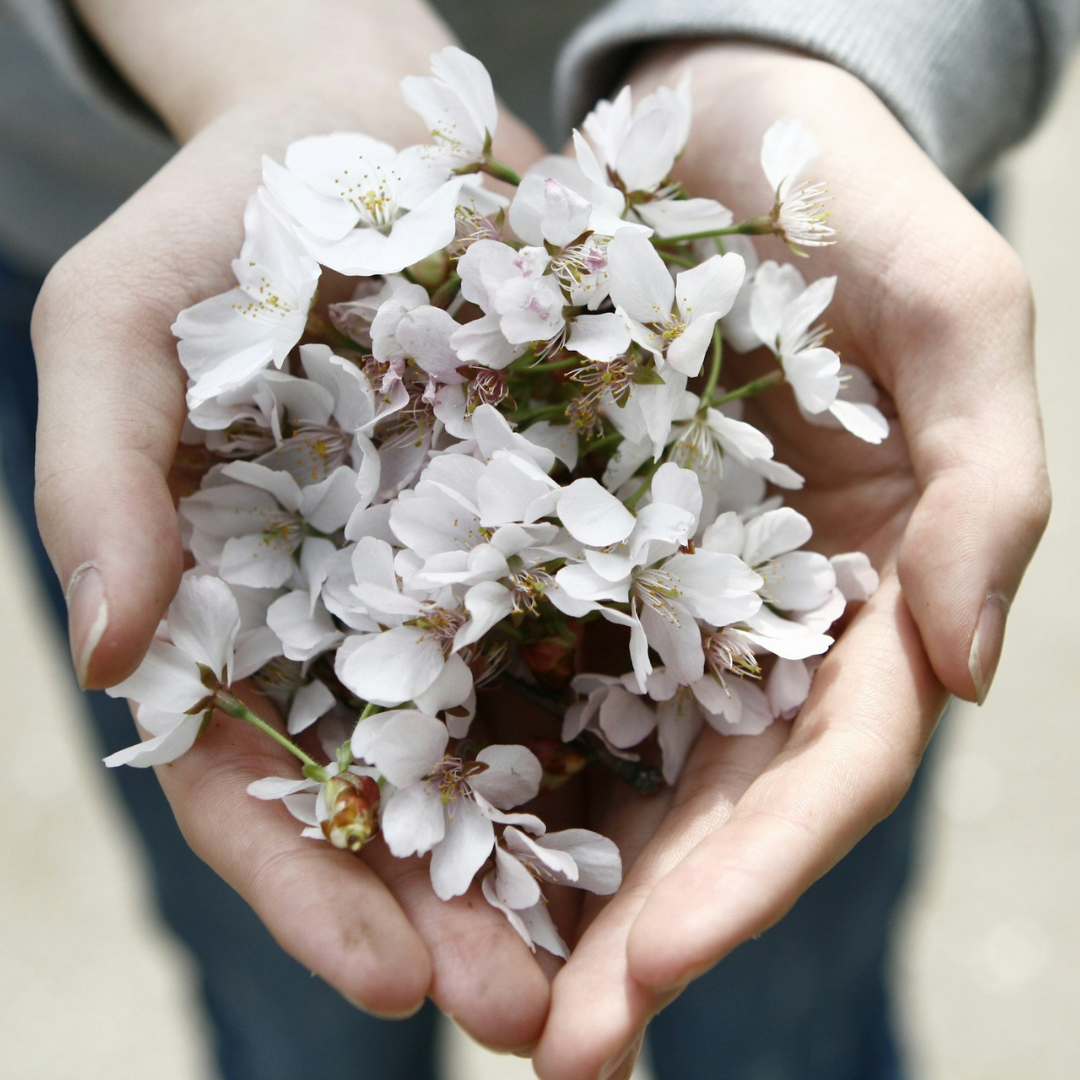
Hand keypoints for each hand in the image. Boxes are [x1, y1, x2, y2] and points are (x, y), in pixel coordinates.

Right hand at [32, 2, 554, 1046]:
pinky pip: (608, 621)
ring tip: (632, 958)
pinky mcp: (566, 512)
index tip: (387, 982)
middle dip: (459, 916)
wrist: (359, 129)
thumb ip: (102, 481)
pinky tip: (706, 785)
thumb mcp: (120, 327)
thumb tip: (113, 648)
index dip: (309, 888)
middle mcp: (361, 617)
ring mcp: (469, 573)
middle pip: (402, 798)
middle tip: (533, 1023)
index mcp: (240, 613)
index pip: (255, 787)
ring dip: (567, 857)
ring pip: (515, 741)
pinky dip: (644, 708)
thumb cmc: (220, 224)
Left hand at [530, 43, 1049, 1079]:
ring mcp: (661, 595)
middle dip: (642, 935)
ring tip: (476, 995)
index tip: (648, 973)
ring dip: (555, 892)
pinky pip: (526, 670)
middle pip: (713, 812)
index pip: (826, 775)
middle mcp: (764, 622)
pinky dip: (488, 765)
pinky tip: (427, 842)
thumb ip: (987, 482)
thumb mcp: (951, 307)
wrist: (716, 130)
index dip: (751, 884)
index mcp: (868, 593)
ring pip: (618, 772)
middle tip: (546, 1049)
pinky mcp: (567, 547)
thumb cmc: (843, 199)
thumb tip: (968, 671)